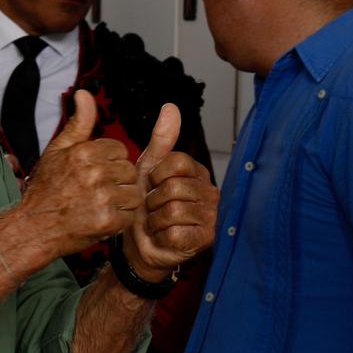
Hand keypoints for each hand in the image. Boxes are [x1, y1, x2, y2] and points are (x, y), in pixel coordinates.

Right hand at [13, 91, 141, 259]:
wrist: (34, 228)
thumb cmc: (46, 189)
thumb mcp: (58, 150)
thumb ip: (79, 123)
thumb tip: (84, 93)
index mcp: (84, 152)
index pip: (119, 150)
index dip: (109, 162)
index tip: (94, 173)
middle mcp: (95, 173)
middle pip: (129, 171)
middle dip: (117, 181)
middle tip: (97, 191)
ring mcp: (102, 198)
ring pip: (134, 192)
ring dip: (121, 200)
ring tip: (100, 204)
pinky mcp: (108, 221)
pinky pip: (130, 215)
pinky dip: (119, 219)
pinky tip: (102, 218)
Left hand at [124, 104, 218, 278]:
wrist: (141, 246)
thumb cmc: (146, 208)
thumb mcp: (148, 170)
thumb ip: (161, 140)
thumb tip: (171, 107)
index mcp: (198, 173)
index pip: (178, 162)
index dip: (156, 175)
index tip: (152, 186)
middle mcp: (210, 193)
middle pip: (174, 187)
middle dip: (153, 201)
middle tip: (154, 209)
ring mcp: (211, 217)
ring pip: (173, 210)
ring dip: (155, 220)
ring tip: (158, 224)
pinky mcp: (206, 240)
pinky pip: (176, 232)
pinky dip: (162, 236)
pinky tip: (164, 237)